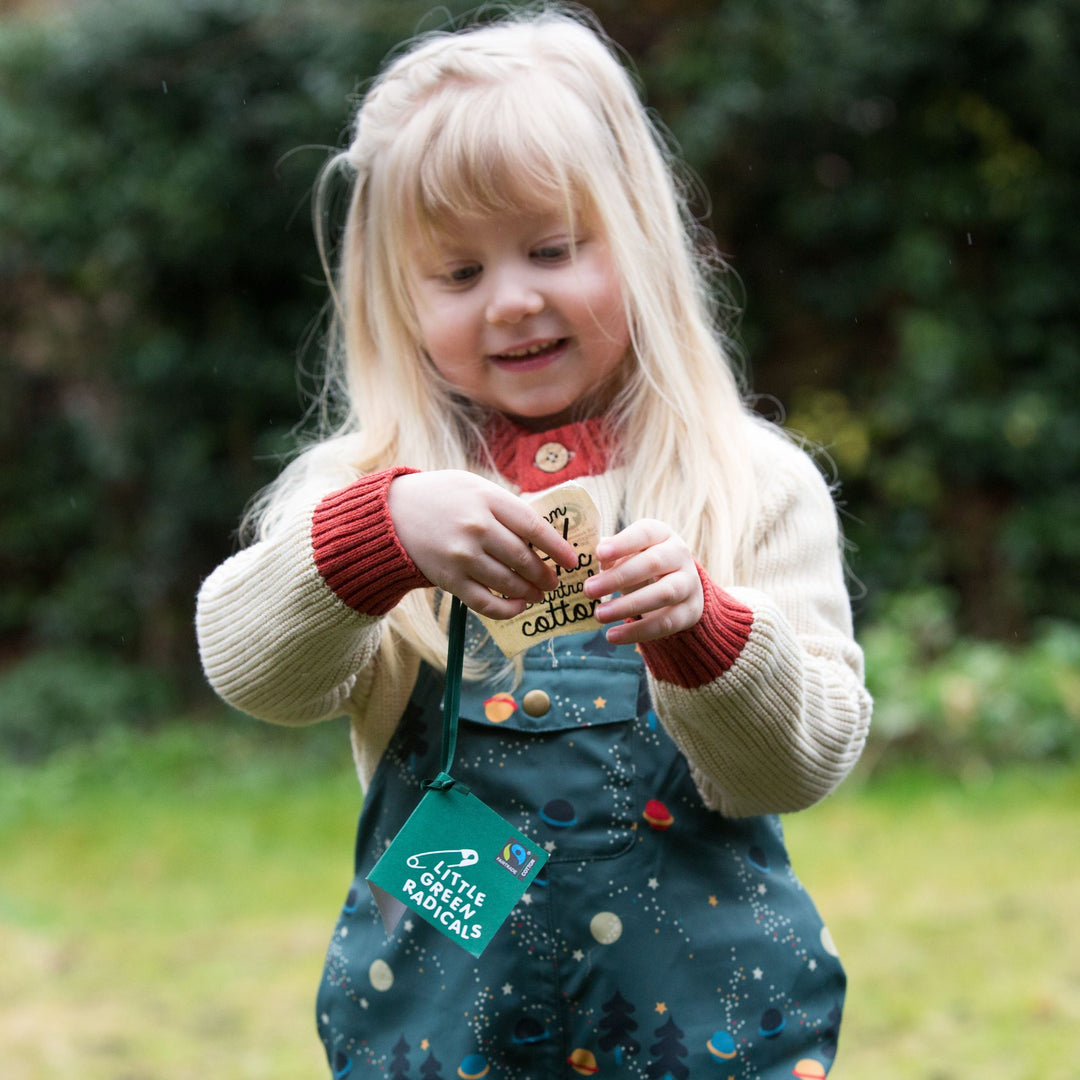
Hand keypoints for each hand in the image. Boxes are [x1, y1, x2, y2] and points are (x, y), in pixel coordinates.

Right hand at [388, 471, 577, 618]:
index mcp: (488, 500)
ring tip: (539, 594)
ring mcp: (462, 556)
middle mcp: (476, 528)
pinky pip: (485, 603)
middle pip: (523, 558)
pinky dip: (507, 609)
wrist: (392, 513)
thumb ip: (506, 508)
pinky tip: (519, 607)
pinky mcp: (449, 579)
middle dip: (545, 575)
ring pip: (508, 583)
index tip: (572, 560)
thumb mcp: (475, 487)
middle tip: (554, 582)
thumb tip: (543, 535)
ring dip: (530, 593)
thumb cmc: (442, 497)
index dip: (557, 547)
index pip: (534, 527)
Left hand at [583, 519, 703, 643]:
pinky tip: (612, 636)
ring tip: (599, 615)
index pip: (645, 533)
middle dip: (618, 577)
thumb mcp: (629, 553)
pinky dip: (637, 632)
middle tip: (588, 590)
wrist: (680, 586)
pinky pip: (665, 623)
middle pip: (652, 563)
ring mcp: (688, 583)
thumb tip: (597, 561)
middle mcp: (680, 555)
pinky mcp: (689, 611)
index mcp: (662, 534)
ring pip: (663, 594)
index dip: (623, 543)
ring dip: (628, 606)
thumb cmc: (642, 564)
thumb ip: (612, 555)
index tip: (598, 554)